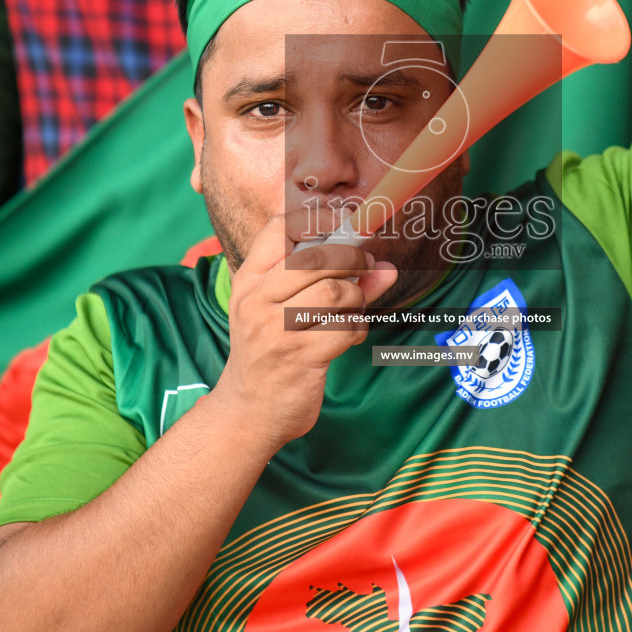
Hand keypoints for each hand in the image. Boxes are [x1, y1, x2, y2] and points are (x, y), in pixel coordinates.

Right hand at [215, 210, 397, 450]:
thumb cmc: (271, 351)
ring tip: (350, 312)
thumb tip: (384, 267)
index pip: (279, 228)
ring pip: (334, 292)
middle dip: (351, 259)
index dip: (319, 220)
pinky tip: (347, 337)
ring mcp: (276, 329)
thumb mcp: (286, 311)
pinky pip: (345, 328)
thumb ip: (335, 283)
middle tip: (364, 268)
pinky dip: (356, 330)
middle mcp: (258, 300)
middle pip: (316, 257)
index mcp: (250, 280)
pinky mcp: (300, 357)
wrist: (247, 411)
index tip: (344, 224)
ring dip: (355, 300)